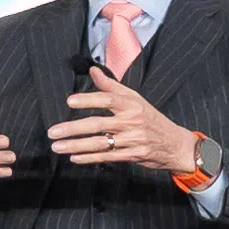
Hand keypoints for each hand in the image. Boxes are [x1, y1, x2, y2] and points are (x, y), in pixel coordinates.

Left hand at [47, 62, 201, 174]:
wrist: (175, 144)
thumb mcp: (135, 99)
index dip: (88, 99)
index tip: (69, 102)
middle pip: (98, 124)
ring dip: (76, 145)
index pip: (107, 99)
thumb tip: (93, 70)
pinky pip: (107, 157)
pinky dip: (89, 158)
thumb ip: (111, 86)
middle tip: (53, 131)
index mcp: (131, 104)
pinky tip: (74, 157)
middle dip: (73, 128)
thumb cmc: (151, 118)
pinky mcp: (133, 155)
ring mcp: (132, 140)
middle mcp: (131, 121)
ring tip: (56, 146)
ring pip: (100, 143)